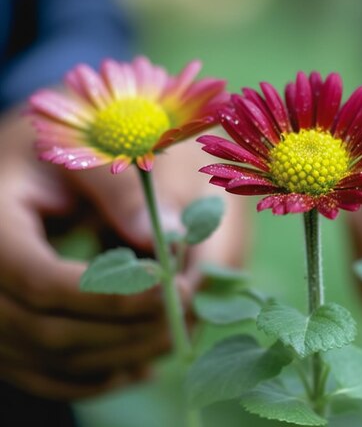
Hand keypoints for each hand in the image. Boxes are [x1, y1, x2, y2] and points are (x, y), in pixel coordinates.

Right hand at [0, 111, 246, 399]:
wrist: (30, 163)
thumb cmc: (61, 146)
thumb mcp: (88, 150)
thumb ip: (124, 192)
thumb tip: (170, 240)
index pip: (39, 280)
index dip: (106, 294)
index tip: (166, 285)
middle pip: (44, 330)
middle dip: (122, 330)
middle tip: (183, 314)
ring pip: (48, 358)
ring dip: (117, 356)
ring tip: (173, 337)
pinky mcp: (9, 331)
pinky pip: (43, 371)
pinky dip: (93, 374)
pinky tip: (139, 364)